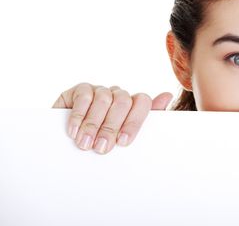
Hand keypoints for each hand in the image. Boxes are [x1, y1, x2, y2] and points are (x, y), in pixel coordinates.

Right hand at [52, 82, 172, 153]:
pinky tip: (74, 131)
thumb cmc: (101, 142)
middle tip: (102, 148)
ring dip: (93, 125)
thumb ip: (145, 121)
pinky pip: (84, 97)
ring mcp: (100, 90)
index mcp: (133, 104)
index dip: (134, 122)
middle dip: (112, 127)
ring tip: (85, 144)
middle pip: (123, 102)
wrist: (70, 147)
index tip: (123, 142)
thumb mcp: (122, 138)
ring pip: (104, 99)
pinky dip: (79, 116)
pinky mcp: (80, 90)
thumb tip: (167, 95)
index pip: (142, 102)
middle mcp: (118, 95)